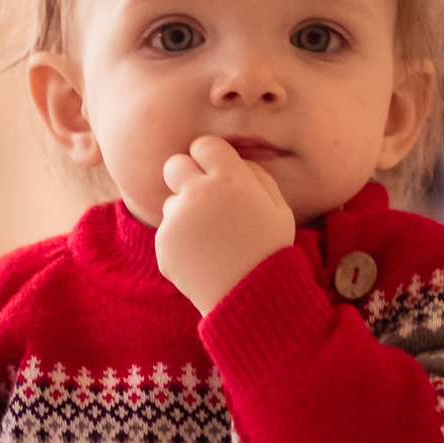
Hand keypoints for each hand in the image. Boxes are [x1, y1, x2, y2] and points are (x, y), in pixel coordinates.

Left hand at [157, 136, 299, 311]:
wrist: (252, 297)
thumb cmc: (270, 250)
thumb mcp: (280, 208)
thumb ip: (257, 176)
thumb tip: (236, 161)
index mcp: (230, 179)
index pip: (203, 145)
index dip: (209, 158)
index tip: (215, 173)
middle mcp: (198, 193)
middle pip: (174, 164)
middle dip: (185, 176)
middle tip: (201, 197)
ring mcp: (177, 219)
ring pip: (172, 203)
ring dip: (186, 215)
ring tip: (212, 241)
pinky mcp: (164, 243)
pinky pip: (169, 233)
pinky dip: (182, 243)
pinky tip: (204, 259)